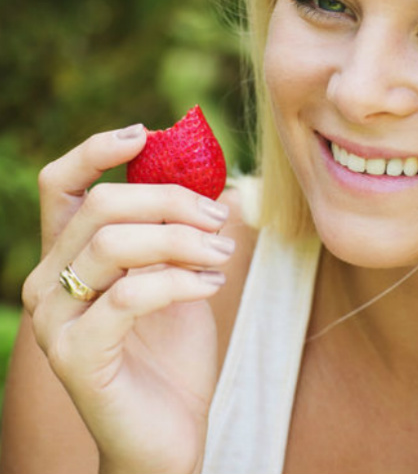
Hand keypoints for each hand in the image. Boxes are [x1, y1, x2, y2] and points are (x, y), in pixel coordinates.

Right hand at [22, 124, 234, 473]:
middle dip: (170, 201)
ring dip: (183, 240)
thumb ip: (179, 232)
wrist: (169, 429)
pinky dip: (180, 281)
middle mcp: (48, 282)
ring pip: (115, 244)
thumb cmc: (173, 350)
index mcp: (69, 256)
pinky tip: (213, 286)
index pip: (59, 185)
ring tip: (222, 254)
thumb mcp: (180, 275)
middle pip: (100, 206)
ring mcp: (55, 321)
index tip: (145, 134)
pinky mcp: (75, 355)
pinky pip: (130, 294)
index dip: (95, 150)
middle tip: (219, 217)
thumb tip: (212, 179)